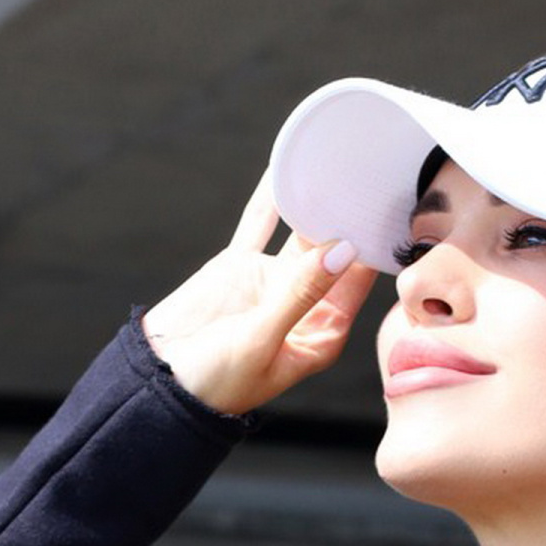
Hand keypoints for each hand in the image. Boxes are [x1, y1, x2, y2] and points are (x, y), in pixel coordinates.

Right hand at [138, 168, 380, 418]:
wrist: (159, 381)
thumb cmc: (216, 381)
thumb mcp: (262, 339)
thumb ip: (300, 294)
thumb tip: (341, 250)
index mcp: (320, 335)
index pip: (356, 284)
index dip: (371, 250)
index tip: (386, 213)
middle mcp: (303, 306)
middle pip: (334, 254)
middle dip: (349, 220)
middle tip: (367, 176)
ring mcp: (272, 282)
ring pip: (302, 234)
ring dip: (316, 204)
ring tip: (335, 164)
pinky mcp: (240, 265)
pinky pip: (260, 223)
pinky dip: (272, 198)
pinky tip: (287, 168)